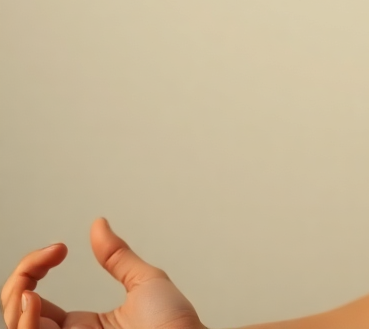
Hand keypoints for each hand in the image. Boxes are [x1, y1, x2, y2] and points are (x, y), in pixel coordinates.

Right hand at [3, 219, 202, 328]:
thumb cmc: (177, 327)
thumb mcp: (145, 283)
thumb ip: (117, 257)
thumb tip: (98, 225)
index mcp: (79, 326)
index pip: (32, 301)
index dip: (32, 270)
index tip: (59, 249)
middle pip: (17, 316)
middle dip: (17, 282)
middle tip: (43, 259)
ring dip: (15, 303)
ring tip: (31, 284)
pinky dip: (23, 324)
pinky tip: (33, 302)